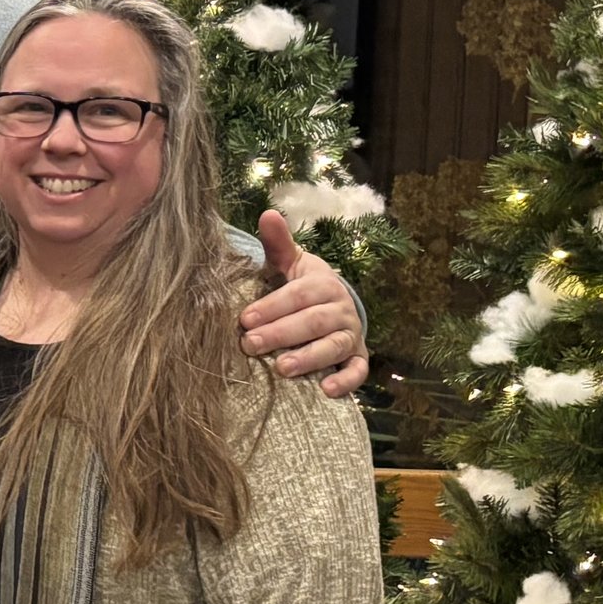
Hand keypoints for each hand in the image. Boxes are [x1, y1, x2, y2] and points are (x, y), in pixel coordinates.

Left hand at [241, 210, 367, 396]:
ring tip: (282, 369)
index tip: (244, 318)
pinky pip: (358, 371)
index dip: (273, 306)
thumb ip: (277, 243)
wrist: (334, 306)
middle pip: (313, 322)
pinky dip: (346, 381)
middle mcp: (341, 309)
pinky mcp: (357, 358)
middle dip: (281, 333)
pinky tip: (325, 390)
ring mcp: (351, 335)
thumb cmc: (302, 286)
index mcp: (323, 283)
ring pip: (334, 346)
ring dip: (309, 357)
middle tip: (250, 344)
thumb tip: (267, 213)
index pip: (299, 295)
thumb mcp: (291, 263)